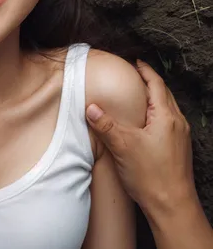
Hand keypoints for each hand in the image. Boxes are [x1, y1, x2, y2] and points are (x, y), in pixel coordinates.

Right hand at [85, 60, 194, 213]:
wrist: (173, 208)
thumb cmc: (152, 176)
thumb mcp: (123, 146)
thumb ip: (105, 124)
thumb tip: (90, 107)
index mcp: (166, 117)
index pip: (157, 84)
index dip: (145, 71)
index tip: (135, 62)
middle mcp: (177, 124)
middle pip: (165, 94)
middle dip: (150, 81)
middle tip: (134, 74)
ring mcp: (180, 137)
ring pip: (167, 108)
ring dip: (154, 97)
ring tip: (138, 95)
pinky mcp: (177, 149)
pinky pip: (167, 121)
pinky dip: (157, 112)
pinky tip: (144, 122)